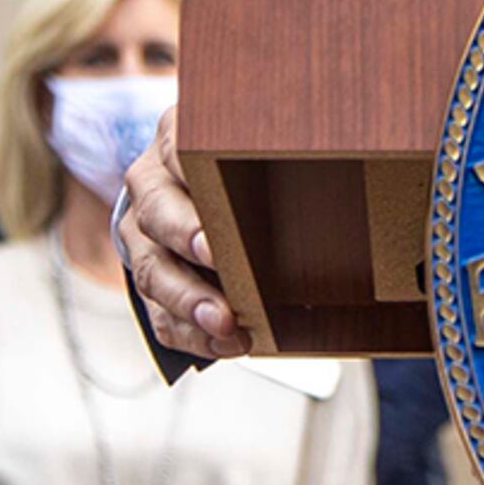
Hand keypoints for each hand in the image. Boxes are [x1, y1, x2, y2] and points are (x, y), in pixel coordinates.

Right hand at [118, 100, 254, 357]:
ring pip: (151, 271)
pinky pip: (158, 314)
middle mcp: (150, 185)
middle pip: (156, 214)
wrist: (197, 191)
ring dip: (187, 302)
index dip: (194, 173)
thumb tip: (341, 157)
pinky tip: (223, 345)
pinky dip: (190, 334)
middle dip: (186, 239)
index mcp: (176, 139)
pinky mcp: (148, 278)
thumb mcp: (253, 144)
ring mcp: (142, 234)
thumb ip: (277, 147)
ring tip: (224, 324)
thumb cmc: (241, 165)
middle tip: (217, 260)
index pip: (176, 147)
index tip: (221, 198)